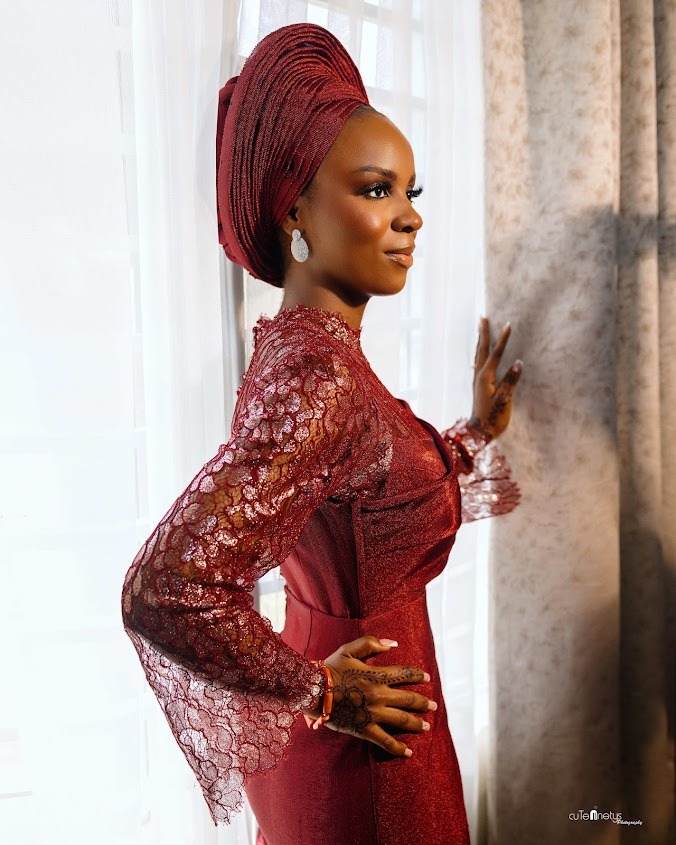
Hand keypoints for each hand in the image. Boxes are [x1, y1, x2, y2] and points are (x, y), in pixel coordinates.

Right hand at [302, 635, 435, 757]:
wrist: (313, 691)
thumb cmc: (329, 669)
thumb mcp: (349, 650)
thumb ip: (371, 643)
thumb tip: (393, 645)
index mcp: (376, 675)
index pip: (404, 674)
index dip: (417, 676)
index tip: (427, 678)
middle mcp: (379, 695)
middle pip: (408, 699)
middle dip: (423, 703)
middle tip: (434, 706)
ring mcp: (373, 714)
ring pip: (401, 720)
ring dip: (416, 723)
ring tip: (426, 726)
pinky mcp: (364, 729)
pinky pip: (385, 741)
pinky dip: (397, 747)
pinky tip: (408, 751)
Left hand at [470, 317, 522, 439]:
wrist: (479, 433)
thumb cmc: (493, 419)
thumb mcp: (504, 401)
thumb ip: (511, 382)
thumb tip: (519, 363)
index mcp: (485, 378)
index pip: (495, 354)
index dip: (503, 340)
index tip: (508, 324)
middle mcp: (478, 376)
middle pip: (482, 350)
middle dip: (484, 333)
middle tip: (483, 317)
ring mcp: (477, 380)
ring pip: (478, 355)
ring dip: (480, 340)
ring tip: (480, 328)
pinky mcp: (478, 385)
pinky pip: (479, 362)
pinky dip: (480, 352)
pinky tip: (481, 353)